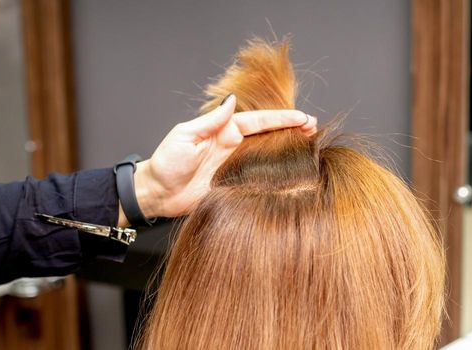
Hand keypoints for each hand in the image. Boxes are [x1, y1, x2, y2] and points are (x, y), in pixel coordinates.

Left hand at [118, 95, 316, 225]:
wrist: (156, 193)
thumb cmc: (166, 162)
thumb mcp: (186, 136)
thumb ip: (211, 120)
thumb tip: (231, 100)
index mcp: (224, 131)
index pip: (259, 121)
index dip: (282, 118)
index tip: (303, 117)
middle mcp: (233, 146)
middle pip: (269, 135)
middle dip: (292, 130)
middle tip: (315, 128)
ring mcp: (235, 166)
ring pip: (268, 155)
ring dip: (288, 150)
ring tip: (311, 146)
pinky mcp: (234, 185)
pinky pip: (259, 178)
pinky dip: (276, 174)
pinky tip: (291, 174)